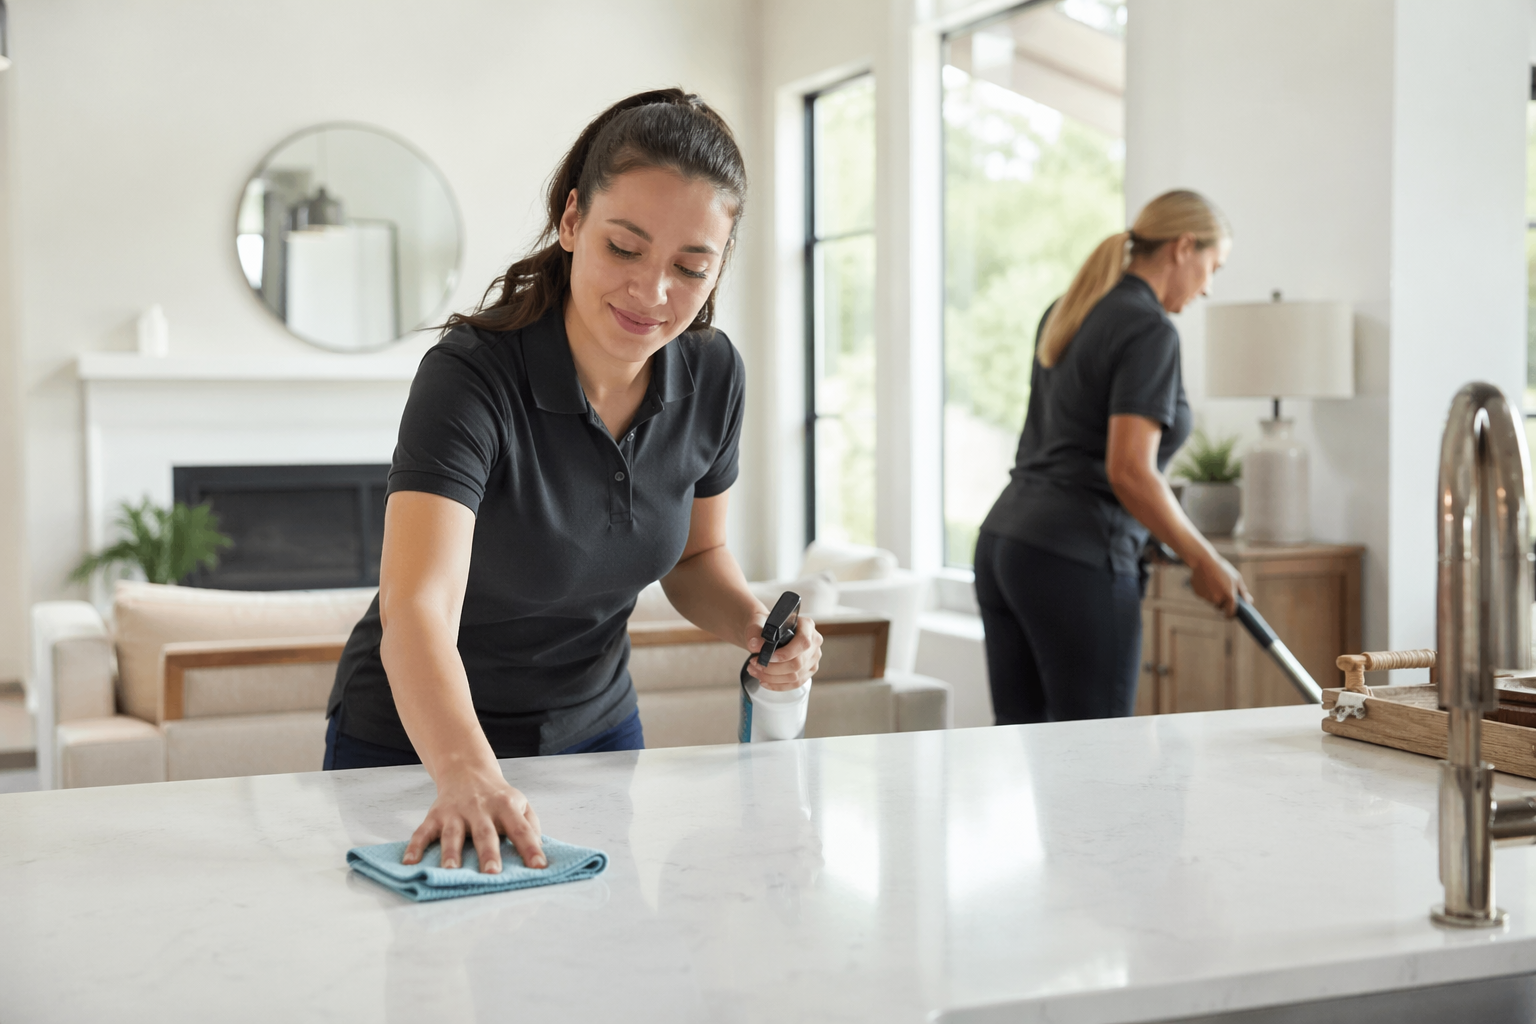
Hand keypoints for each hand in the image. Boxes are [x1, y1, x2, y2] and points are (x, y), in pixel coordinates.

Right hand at [402, 762, 544, 873]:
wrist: (467, 770)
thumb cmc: (498, 797)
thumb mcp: (520, 804)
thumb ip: (530, 826)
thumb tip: (540, 853)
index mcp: (506, 806)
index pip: (521, 828)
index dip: (530, 847)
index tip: (539, 867)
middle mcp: (480, 808)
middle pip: (485, 832)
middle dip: (488, 853)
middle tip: (492, 873)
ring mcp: (455, 812)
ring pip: (453, 834)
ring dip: (451, 852)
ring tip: (451, 870)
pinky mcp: (435, 815)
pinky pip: (422, 832)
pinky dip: (414, 847)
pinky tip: (409, 862)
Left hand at [745, 615, 822, 690]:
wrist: (768, 633)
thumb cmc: (766, 625)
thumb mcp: (757, 623)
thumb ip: (754, 632)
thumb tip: (755, 645)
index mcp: (806, 626)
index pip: (803, 643)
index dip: (786, 654)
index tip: (768, 657)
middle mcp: (814, 642)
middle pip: (798, 663)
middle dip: (773, 668)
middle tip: (756, 664)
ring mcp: (813, 658)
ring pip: (795, 676)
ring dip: (772, 678)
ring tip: (756, 671)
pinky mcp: (808, 670)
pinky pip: (795, 683)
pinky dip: (778, 685)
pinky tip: (765, 681)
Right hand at [1190, 551, 1250, 617]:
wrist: (1203, 561)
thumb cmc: (1223, 569)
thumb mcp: (1237, 578)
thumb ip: (1243, 592)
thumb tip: (1249, 602)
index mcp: (1229, 596)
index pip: (1230, 613)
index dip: (1230, 615)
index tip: (1230, 614)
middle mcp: (1218, 600)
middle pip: (1219, 606)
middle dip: (1221, 601)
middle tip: (1221, 588)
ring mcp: (1206, 597)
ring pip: (1211, 600)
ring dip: (1212, 595)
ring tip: (1213, 581)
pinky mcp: (1198, 594)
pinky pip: (1203, 596)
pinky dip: (1204, 591)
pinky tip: (1205, 581)